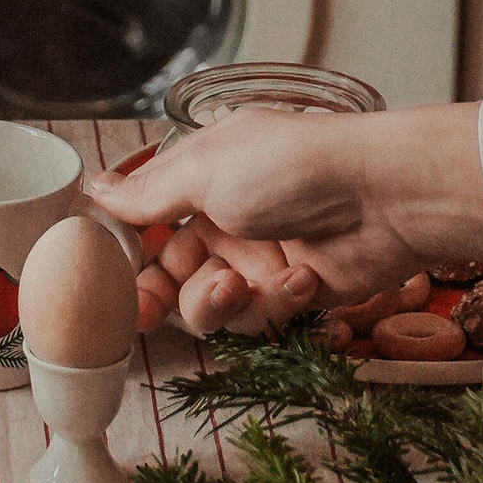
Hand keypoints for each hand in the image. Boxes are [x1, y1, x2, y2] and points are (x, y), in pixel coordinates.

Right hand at [87, 101, 482, 339]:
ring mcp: (262, 258)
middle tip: (143, 314)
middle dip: (160, 295)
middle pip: (172, 275)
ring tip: (239, 286)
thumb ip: (147, 193)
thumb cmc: (292, 166)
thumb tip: (96, 188)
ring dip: (218, 301)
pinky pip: (263, 317)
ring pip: (211, 305)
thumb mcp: (205, 170)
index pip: (147, 226)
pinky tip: (303, 277)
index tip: (104, 283)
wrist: (385, 198)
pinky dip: (278, 302)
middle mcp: (228, 219)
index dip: (125, 257)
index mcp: (202, 179)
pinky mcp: (298, 294)